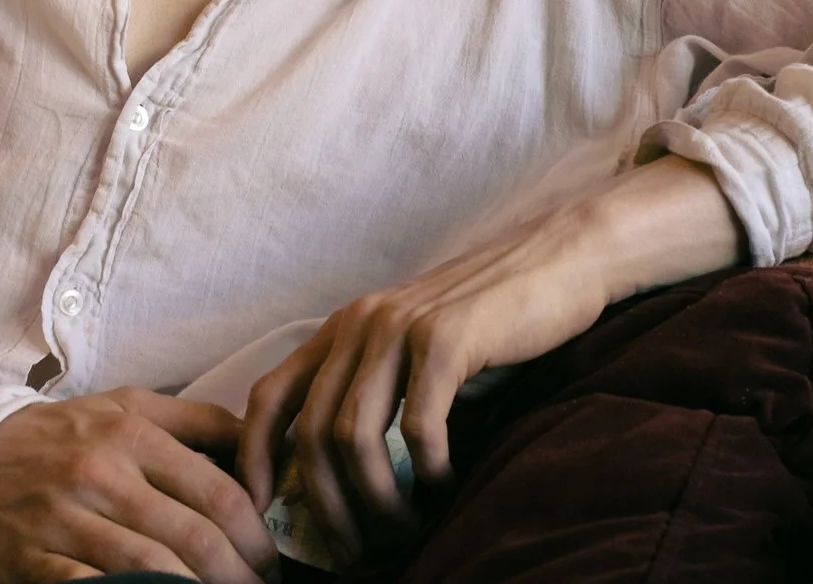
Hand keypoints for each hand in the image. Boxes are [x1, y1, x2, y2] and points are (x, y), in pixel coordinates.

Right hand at [0, 387, 275, 583]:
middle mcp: (101, 476)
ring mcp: (66, 523)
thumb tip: (258, 445)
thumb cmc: (57, 437)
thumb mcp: (123, 406)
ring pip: (156, 571)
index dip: (256, 534)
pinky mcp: (35, 563)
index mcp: (130, 435)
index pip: (218, 491)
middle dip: (241, 575)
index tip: (268, 558)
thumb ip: (194, 420)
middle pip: (196, 538)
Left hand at [234, 156, 744, 567]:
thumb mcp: (412, 347)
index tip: (262, 511)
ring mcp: (401, 328)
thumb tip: (339, 480)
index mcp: (342, 327)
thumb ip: (373, 390)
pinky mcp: (448, 339)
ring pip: (355, 436)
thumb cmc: (489, 319)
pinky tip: (446, 485)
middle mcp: (359, 323)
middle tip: (354, 553)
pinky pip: (419, 425)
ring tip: (404, 530)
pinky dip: (427, 470)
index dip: (254, 458)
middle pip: (311, 433)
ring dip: (376, 499)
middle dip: (327, 506)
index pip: (269, 396)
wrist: (558, 260)